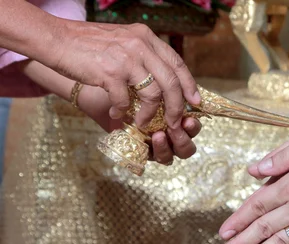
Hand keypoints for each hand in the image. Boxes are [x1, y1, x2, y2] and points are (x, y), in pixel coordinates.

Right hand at [47, 21, 199, 159]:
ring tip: (143, 122)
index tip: (195, 102)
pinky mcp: (109, 72)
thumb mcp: (123, 41)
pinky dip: (122, 112)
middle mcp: (140, 45)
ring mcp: (126, 58)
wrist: (55, 38)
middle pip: (172, 81)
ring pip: (154, 94)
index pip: (177, 63)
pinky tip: (116, 113)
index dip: (189, 84)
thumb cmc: (87, 44)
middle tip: (175, 122)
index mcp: (146, 37)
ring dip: (150, 114)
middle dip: (177, 107)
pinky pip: (125, 100)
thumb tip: (162, 79)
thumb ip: (142, 55)